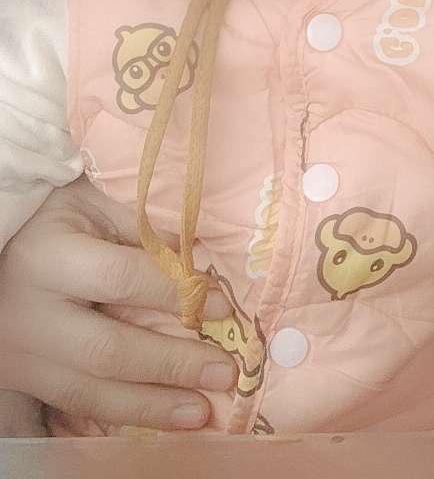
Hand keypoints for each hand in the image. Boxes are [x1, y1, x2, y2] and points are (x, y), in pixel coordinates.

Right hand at [0, 178, 235, 430]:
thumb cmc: (53, 217)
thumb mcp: (93, 203)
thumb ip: (142, 229)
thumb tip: (200, 264)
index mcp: (49, 257)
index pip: (120, 279)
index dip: (173, 294)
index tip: (222, 307)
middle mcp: (31, 313)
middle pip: (107, 350)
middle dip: (171, 365)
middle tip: (224, 372)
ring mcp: (21, 355)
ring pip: (89, 392)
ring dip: (151, 406)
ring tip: (201, 412)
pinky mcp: (21, 379)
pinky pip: (76, 404)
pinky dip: (123, 415)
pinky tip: (161, 418)